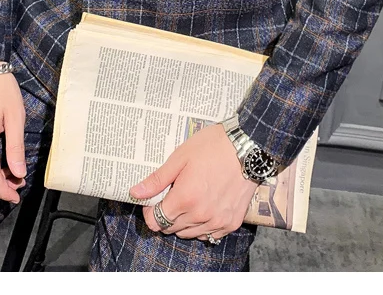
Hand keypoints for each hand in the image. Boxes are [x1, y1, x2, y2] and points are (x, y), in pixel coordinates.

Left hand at [129, 123, 258, 241]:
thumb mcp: (180, 157)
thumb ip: (157, 179)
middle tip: (173, 194)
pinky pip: (209, 235)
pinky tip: (204, 207)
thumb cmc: (213, 147)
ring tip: (189, 199)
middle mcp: (200, 216)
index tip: (154, 200)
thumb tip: (135, 193)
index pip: (156, 222)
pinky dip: (202, 226)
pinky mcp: (231, 223)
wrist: (247, 147)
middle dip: (166, 214)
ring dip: (183, 222)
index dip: (150, 212)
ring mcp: (217, 222)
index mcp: (185, 199)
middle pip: (171, 229)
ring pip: (189, 234)